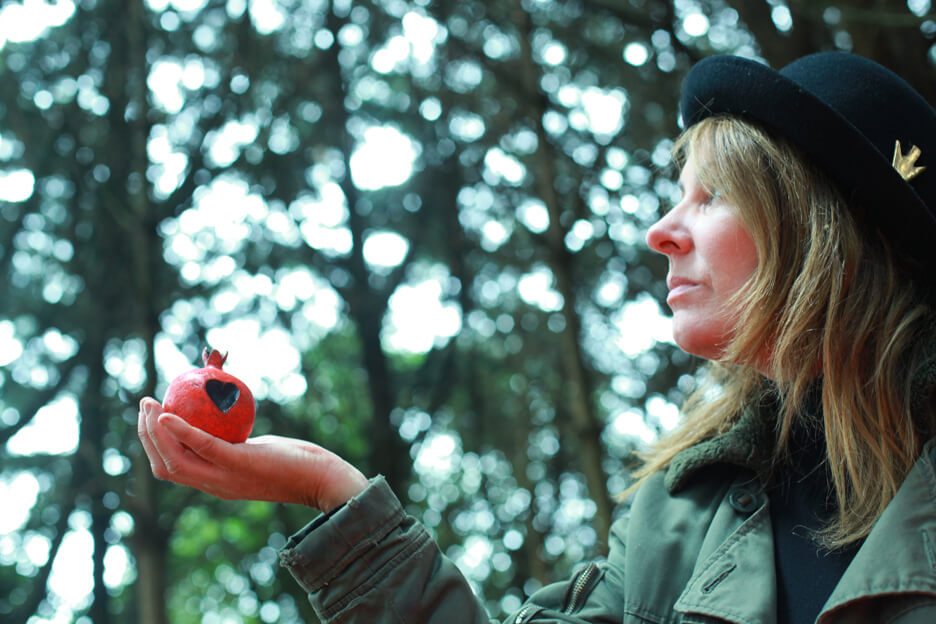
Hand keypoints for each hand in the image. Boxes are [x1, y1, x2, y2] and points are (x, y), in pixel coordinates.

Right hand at [137, 397, 368, 511]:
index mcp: (216, 483)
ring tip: (149, 404)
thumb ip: (235, 439)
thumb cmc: (292, 459)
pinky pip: (203, 447)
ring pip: (174, 460)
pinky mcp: (238, 464)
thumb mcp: (256, 449)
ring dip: (154, 432)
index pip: (172, 469)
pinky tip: (168, 414)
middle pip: (165, 466)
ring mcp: (225, 478)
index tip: (150, 419)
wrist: (320, 478)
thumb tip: (221, 409)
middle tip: (144, 406)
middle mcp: (215, 485)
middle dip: (146, 436)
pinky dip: (181, 432)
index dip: (154, 446)